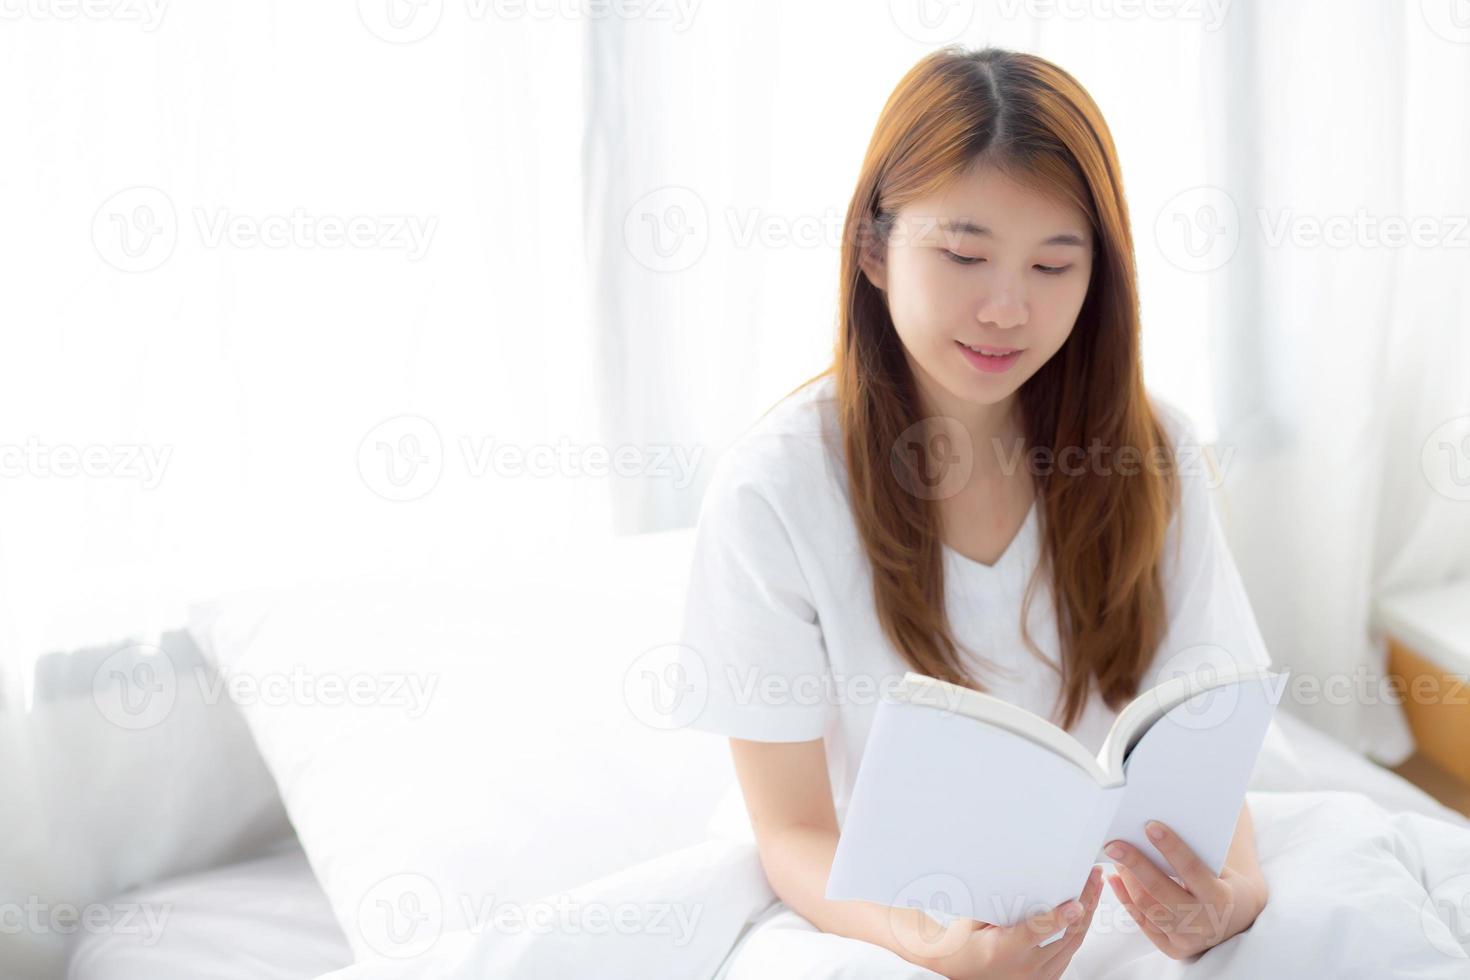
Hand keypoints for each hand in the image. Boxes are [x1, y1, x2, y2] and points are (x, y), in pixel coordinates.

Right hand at [920, 866, 1102, 979]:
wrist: (961, 972)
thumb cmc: (964, 944)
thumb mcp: (973, 919)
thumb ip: (999, 904)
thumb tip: (1024, 880)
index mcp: (1002, 950)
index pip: (1034, 932)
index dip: (1057, 917)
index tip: (1075, 902)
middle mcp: (1024, 967)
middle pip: (1064, 936)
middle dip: (1085, 904)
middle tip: (1092, 878)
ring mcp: (1038, 976)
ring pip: (1073, 944)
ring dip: (1087, 915)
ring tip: (1093, 888)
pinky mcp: (1047, 978)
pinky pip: (1070, 952)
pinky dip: (1079, 930)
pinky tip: (1084, 912)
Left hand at [1104, 820, 1266, 959]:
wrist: (1239, 920)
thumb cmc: (1224, 882)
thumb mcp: (1220, 867)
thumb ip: (1193, 853)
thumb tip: (1153, 827)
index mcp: (1220, 898)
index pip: (1191, 870)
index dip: (1170, 847)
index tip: (1150, 825)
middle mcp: (1203, 923)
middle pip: (1160, 890)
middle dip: (1135, 864)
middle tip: (1114, 844)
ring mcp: (1187, 939)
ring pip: (1146, 906)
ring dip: (1127, 879)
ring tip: (1115, 857)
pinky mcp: (1172, 948)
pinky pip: (1142, 921)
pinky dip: (1125, 897)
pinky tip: (1116, 878)